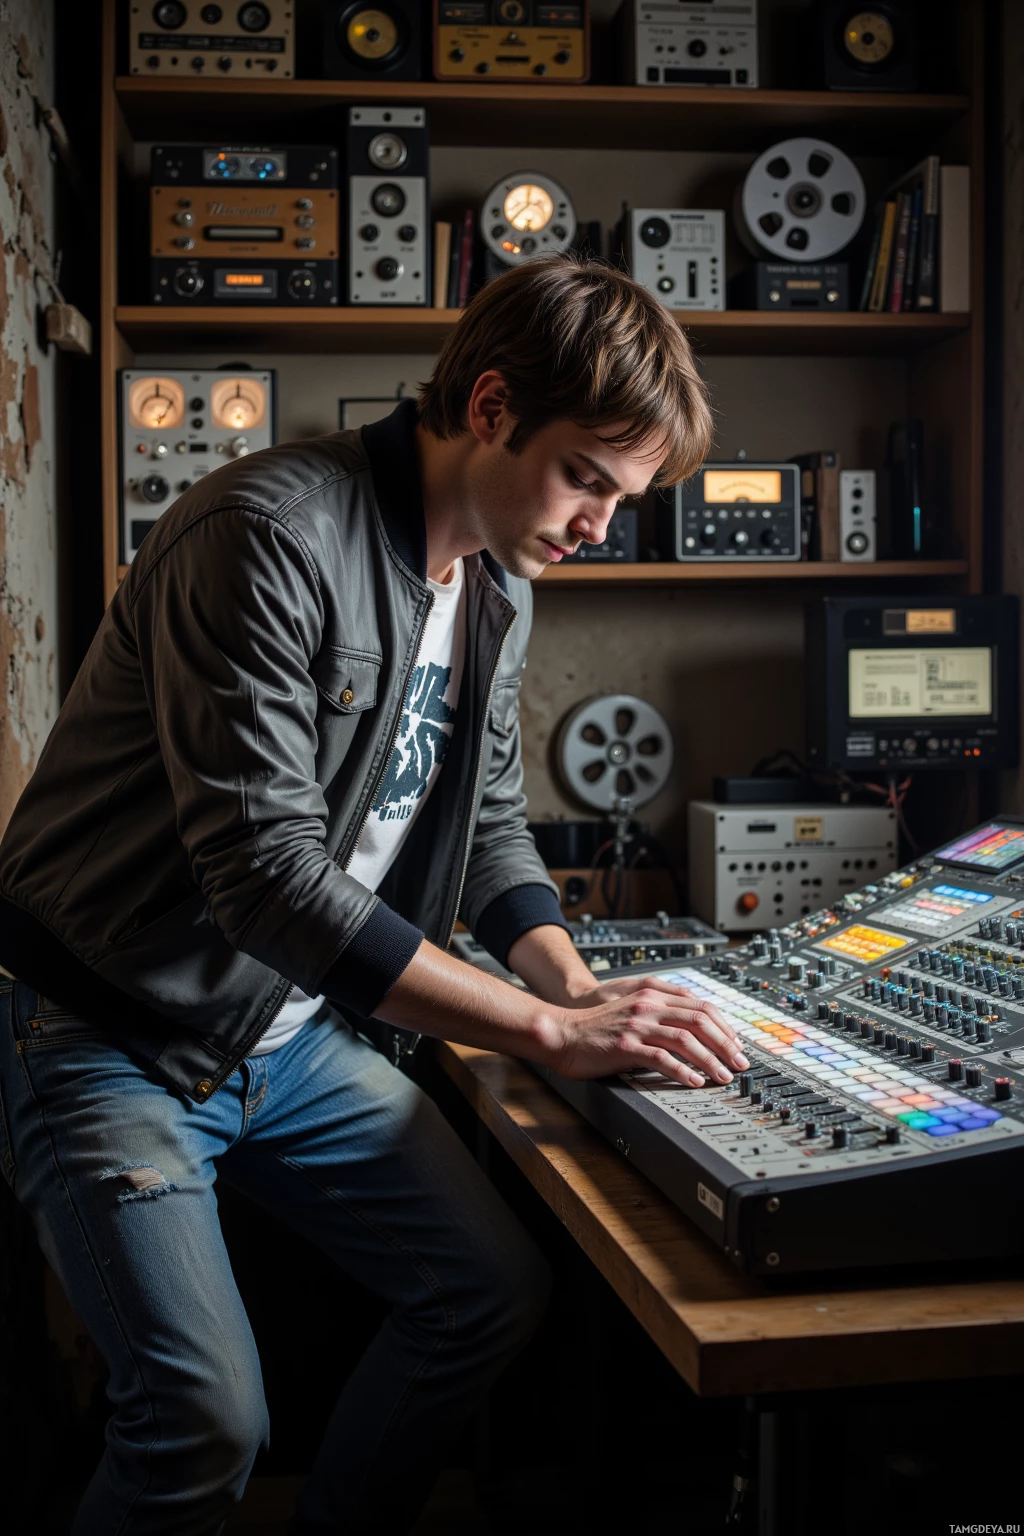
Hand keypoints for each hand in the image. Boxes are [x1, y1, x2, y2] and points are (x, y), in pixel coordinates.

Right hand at [536, 976, 749, 1086]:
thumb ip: (659, 1013)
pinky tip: (694, 1082)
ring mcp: (637, 1026)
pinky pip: (661, 1058)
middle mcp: (648, 1006)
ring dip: (710, 1060)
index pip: (699, 1006)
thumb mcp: (632, 1011)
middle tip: (740, 1063)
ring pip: (685, 1039)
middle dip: (725, 1043)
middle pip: (699, 1020)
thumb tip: (691, 1030)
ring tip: (723, 1076)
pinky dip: (682, 1071)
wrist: (563, 1033)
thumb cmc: (596, 1028)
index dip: (723, 1026)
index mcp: (652, 996)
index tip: (736, 1044)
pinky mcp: (626, 1046)